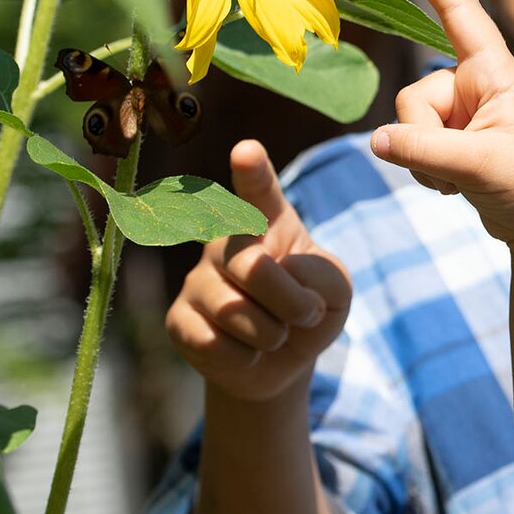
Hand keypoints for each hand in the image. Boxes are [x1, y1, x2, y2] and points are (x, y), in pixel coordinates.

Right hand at [165, 140, 351, 401]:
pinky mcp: (178, 320)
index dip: (253, 172)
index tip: (247, 151)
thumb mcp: (334, 290)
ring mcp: (197, 279)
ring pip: (234, 311)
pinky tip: (245, 351)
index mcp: (267, 222)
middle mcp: (225, 241)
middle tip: (305, 314)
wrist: (284, 362)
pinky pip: (213, 343)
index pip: (259, 192)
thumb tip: (274, 272)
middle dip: (290, 302)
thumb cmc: (310, 311)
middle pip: (253, 266)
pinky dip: (245, 358)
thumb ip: (318, 275)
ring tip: (274, 334)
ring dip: (271, 334)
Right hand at [370, 0, 513, 253]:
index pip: (461, 14)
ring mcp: (463, 115)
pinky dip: (426, 170)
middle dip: (423, 135)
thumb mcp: (483, 167)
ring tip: (466, 180)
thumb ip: (426, 150)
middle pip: (415, 95)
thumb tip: (376, 139)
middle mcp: (476, 86)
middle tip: (461, 167)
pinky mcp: (454, 142)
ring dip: (425, 159)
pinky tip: (458, 188)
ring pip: (408, 123)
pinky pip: (413, 146)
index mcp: (497, 74)